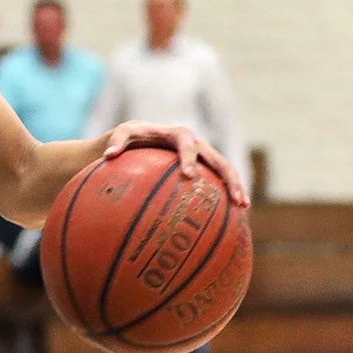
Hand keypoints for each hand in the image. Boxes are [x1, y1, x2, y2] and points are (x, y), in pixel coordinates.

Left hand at [102, 121, 250, 207]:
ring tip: (243, 206)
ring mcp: (201, 158)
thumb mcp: (119, 136)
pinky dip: (225, 197)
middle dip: (226, 176)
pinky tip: (233, 218)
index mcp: (173, 135)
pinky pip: (216, 184)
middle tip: (232, 196)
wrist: (136, 143)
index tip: (189, 175)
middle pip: (216, 158)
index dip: (189, 156)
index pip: (185, 140)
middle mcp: (193, 144)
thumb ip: (116, 141)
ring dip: (235, 186)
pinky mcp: (203, 171)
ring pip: (223, 170)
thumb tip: (109, 155)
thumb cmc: (127, 142)